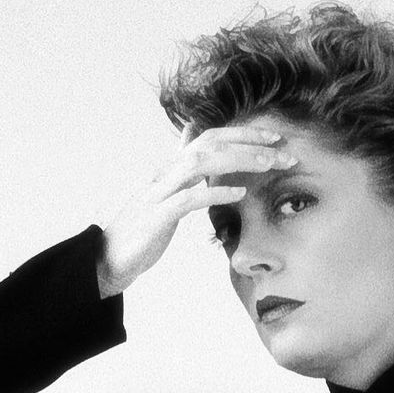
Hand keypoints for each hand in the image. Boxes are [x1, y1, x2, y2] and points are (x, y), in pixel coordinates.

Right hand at [95, 124, 296, 297]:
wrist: (108, 259)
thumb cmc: (142, 228)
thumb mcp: (166, 191)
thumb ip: (182, 163)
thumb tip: (192, 133)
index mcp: (172, 169)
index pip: (211, 138)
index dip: (243, 134)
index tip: (276, 138)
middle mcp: (166, 174)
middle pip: (210, 144)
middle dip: (250, 144)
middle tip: (284, 152)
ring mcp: (159, 193)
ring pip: (200, 163)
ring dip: (238, 161)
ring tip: (268, 165)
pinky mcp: (155, 217)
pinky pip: (187, 199)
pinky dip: (214, 193)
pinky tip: (239, 193)